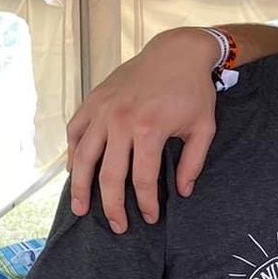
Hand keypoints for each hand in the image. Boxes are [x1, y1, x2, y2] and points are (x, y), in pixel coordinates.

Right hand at [66, 29, 222, 233]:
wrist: (176, 52)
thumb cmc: (193, 91)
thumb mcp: (204, 128)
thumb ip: (193, 162)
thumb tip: (183, 192)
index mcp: (149, 129)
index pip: (142, 179)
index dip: (145, 204)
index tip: (150, 218)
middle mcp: (120, 121)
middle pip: (109, 175)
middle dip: (112, 206)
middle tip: (117, 226)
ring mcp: (102, 110)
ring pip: (84, 157)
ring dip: (81, 187)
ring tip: (80, 209)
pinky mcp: (93, 101)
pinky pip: (75, 132)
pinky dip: (73, 154)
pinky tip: (75, 172)